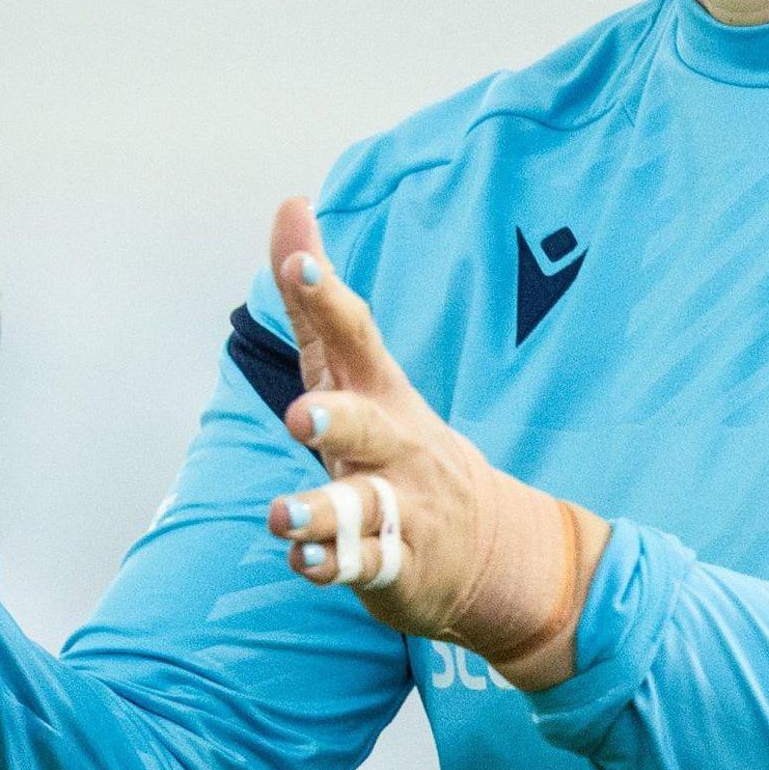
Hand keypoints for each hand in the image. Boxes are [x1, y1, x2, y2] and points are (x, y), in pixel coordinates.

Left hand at [258, 198, 605, 690]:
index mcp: (378, 392)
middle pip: (366, 426)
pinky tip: (304, 564)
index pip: (354, 337)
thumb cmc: (398, 442)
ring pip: (359, 508)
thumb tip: (290, 203)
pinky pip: (362, 566)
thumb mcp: (359, 372)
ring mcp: (398, 507)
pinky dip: (331, 566)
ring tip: (280, 516)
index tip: (298, 262)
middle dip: (337, 420)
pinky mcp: (393, 565)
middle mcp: (393, 445)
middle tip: (301, 418)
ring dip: (319, 512)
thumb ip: (317, 300)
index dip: (326, 300)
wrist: (488, 547)